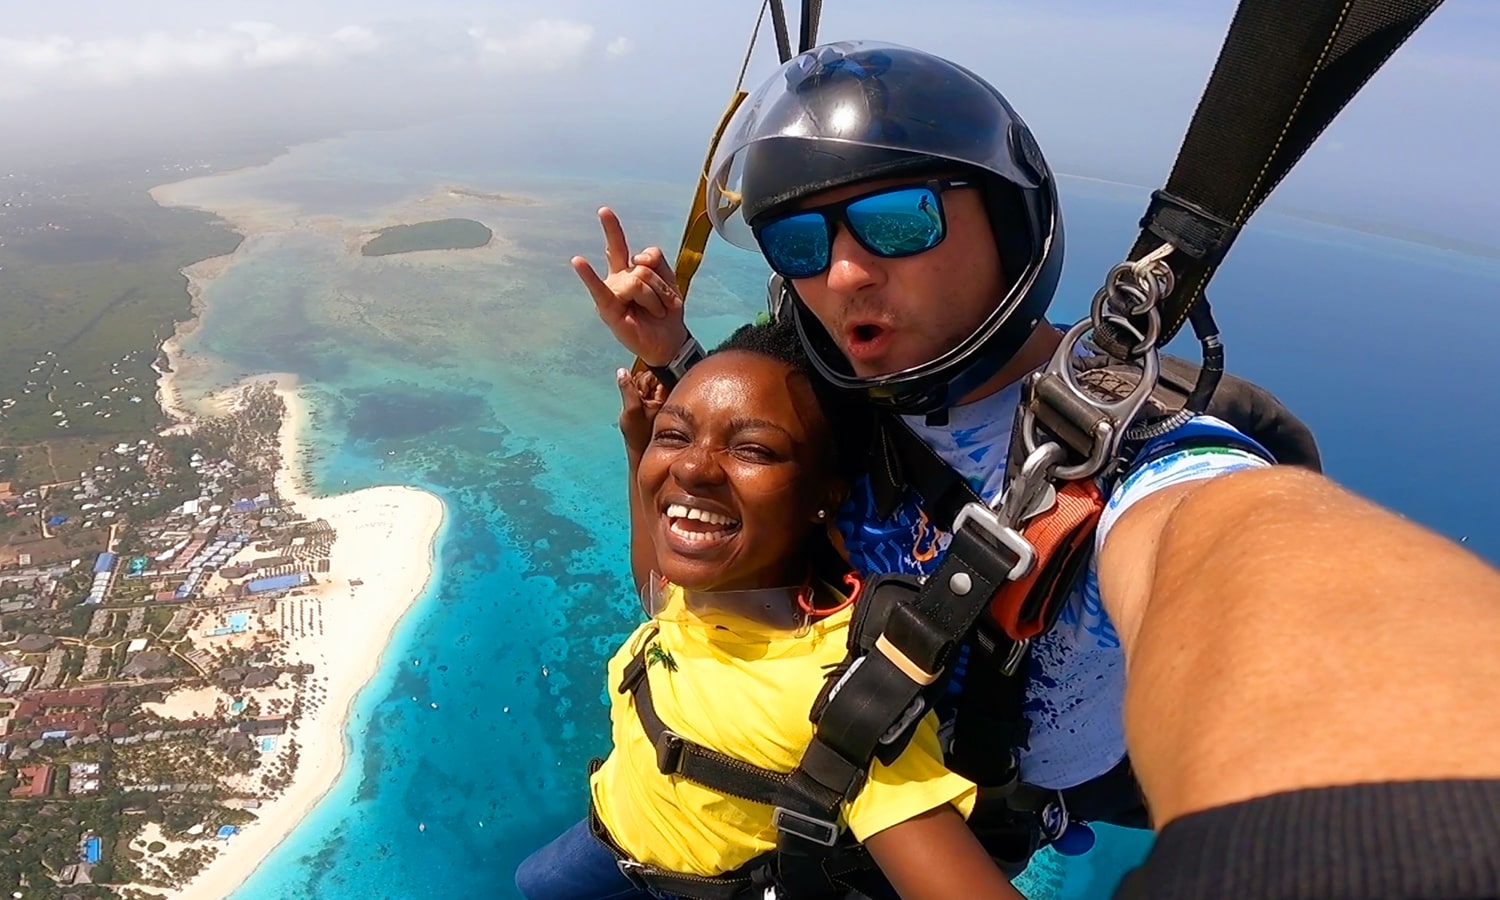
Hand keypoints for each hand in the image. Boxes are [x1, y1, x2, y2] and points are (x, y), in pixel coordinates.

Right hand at [573, 207, 689, 366]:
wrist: (668, 341)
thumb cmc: (666, 314)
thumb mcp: (669, 283)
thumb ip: (657, 264)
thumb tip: (636, 258)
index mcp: (630, 272)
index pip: (622, 247)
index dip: (614, 230)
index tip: (604, 211)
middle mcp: (617, 279)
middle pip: (628, 256)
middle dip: (617, 236)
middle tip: (609, 220)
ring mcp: (611, 292)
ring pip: (639, 277)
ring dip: (657, 296)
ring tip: (658, 311)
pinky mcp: (608, 308)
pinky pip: (600, 288)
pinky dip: (588, 275)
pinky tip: (577, 261)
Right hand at [617, 368, 666, 455]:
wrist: (639, 450)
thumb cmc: (638, 434)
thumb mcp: (631, 408)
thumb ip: (627, 388)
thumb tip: (622, 371)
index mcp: (666, 395)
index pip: (654, 373)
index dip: (641, 381)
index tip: (639, 394)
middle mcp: (668, 397)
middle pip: (650, 378)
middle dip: (639, 387)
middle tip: (637, 403)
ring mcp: (662, 401)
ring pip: (646, 386)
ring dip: (637, 393)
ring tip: (638, 408)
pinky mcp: (657, 406)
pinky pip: (646, 394)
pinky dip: (639, 399)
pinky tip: (638, 410)